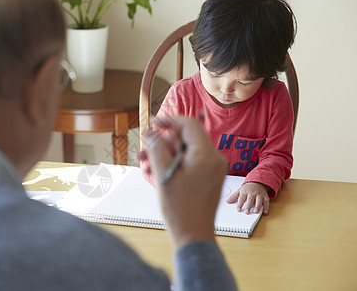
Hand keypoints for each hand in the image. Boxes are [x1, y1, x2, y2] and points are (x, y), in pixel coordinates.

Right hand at [142, 116, 226, 248]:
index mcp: (206, 156)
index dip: (169, 120)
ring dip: (165, 155)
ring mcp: (212, 169)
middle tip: (143, 151)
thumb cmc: (181, 210)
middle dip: (162, 143)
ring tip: (146, 164)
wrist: (194, 236)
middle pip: (185, 138)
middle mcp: (214, 159)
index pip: (189, 124)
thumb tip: (151, 132)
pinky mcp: (208, 177)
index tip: (153, 123)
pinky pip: (190, 162)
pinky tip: (157, 171)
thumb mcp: (163, 175)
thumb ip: (157, 149)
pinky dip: (174, 164)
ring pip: (185, 151)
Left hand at [226, 182, 269, 213]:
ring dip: (257, 206)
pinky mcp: (265, 196)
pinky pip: (266, 202)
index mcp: (245, 192)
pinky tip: (265, 212)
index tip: (238, 210)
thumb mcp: (240, 190)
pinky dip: (266, 207)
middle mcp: (252, 193)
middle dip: (248, 206)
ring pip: (259, 200)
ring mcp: (259, 194)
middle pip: (250, 199)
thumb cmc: (248, 188)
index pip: (241, 198)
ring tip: (255, 212)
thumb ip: (234, 196)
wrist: (258, 182)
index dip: (240, 204)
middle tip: (246, 212)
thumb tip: (227, 201)